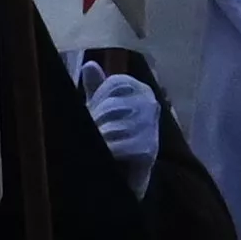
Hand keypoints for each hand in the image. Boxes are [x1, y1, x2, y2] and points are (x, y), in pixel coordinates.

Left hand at [77, 56, 163, 187]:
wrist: (125, 173)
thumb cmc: (113, 134)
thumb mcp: (101, 108)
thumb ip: (96, 88)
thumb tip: (90, 66)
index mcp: (141, 90)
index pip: (115, 83)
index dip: (99, 99)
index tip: (97, 112)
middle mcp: (151, 105)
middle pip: (111, 106)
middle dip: (97, 121)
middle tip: (98, 132)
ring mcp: (151, 127)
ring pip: (111, 127)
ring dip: (101, 138)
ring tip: (102, 144)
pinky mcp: (148, 150)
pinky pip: (117, 146)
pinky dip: (108, 151)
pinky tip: (109, 154)